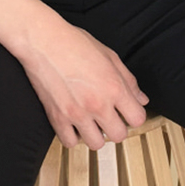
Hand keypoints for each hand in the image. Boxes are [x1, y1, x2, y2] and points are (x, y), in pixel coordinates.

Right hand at [19, 20, 148, 149]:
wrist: (43, 41)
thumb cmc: (74, 42)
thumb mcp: (109, 55)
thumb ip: (128, 80)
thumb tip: (141, 98)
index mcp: (114, 87)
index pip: (137, 118)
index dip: (134, 115)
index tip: (127, 111)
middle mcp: (98, 104)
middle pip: (119, 135)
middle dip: (116, 127)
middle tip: (109, 117)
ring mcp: (77, 113)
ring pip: (96, 144)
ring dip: (96, 134)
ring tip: (91, 121)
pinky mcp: (57, 118)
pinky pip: (70, 143)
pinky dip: (73, 136)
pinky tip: (74, 124)